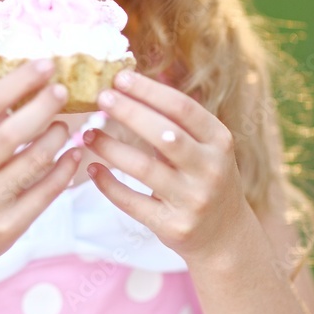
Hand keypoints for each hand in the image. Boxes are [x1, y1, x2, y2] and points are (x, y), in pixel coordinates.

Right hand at [0, 60, 80, 282]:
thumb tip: (20, 86)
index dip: (20, 81)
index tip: (46, 64)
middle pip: (15, 131)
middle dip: (44, 105)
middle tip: (64, 90)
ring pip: (36, 161)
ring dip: (57, 138)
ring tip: (65, 126)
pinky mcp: (7, 226)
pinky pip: (45, 193)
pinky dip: (63, 171)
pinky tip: (72, 156)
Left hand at [82, 69, 253, 263]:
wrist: (225, 236)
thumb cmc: (204, 177)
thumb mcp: (205, 147)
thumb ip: (175, 121)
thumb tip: (128, 84)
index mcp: (219, 141)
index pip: (183, 108)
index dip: (149, 91)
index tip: (119, 77)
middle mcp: (210, 169)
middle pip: (165, 134)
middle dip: (129, 112)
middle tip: (101, 98)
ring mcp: (193, 200)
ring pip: (144, 168)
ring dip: (111, 148)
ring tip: (88, 134)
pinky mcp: (174, 227)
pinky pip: (132, 202)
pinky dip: (108, 184)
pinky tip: (92, 169)